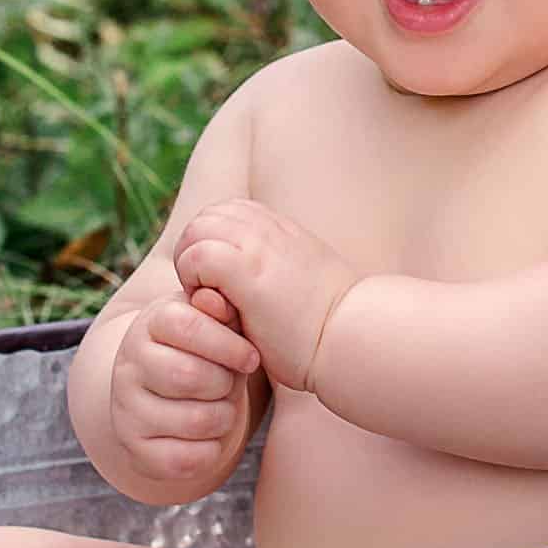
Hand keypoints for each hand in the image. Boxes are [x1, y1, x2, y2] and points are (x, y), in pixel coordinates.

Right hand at [109, 288, 260, 484]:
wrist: (168, 393)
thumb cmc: (204, 351)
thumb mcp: (215, 322)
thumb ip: (222, 309)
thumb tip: (216, 301)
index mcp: (149, 324)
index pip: (187, 325)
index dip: (228, 344)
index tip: (250, 357)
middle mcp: (128, 365)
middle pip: (190, 375)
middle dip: (225, 383)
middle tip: (230, 383)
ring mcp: (126, 410)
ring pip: (195, 420)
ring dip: (224, 417)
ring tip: (222, 406)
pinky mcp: (135, 451)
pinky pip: (186, 460)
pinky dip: (211, 450)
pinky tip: (209, 435)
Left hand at [172, 200, 357, 391]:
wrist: (356, 337)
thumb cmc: (333, 325)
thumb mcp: (305, 282)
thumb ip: (276, 268)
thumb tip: (246, 276)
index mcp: (283, 228)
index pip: (228, 211)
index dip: (214, 241)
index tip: (221, 278)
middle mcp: (270, 228)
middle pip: (207, 215)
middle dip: (196, 250)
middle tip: (206, 290)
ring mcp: (258, 245)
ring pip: (197, 229)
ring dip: (192, 263)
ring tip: (209, 298)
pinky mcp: (247, 270)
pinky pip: (196, 256)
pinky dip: (193, 279)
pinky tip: (215, 306)